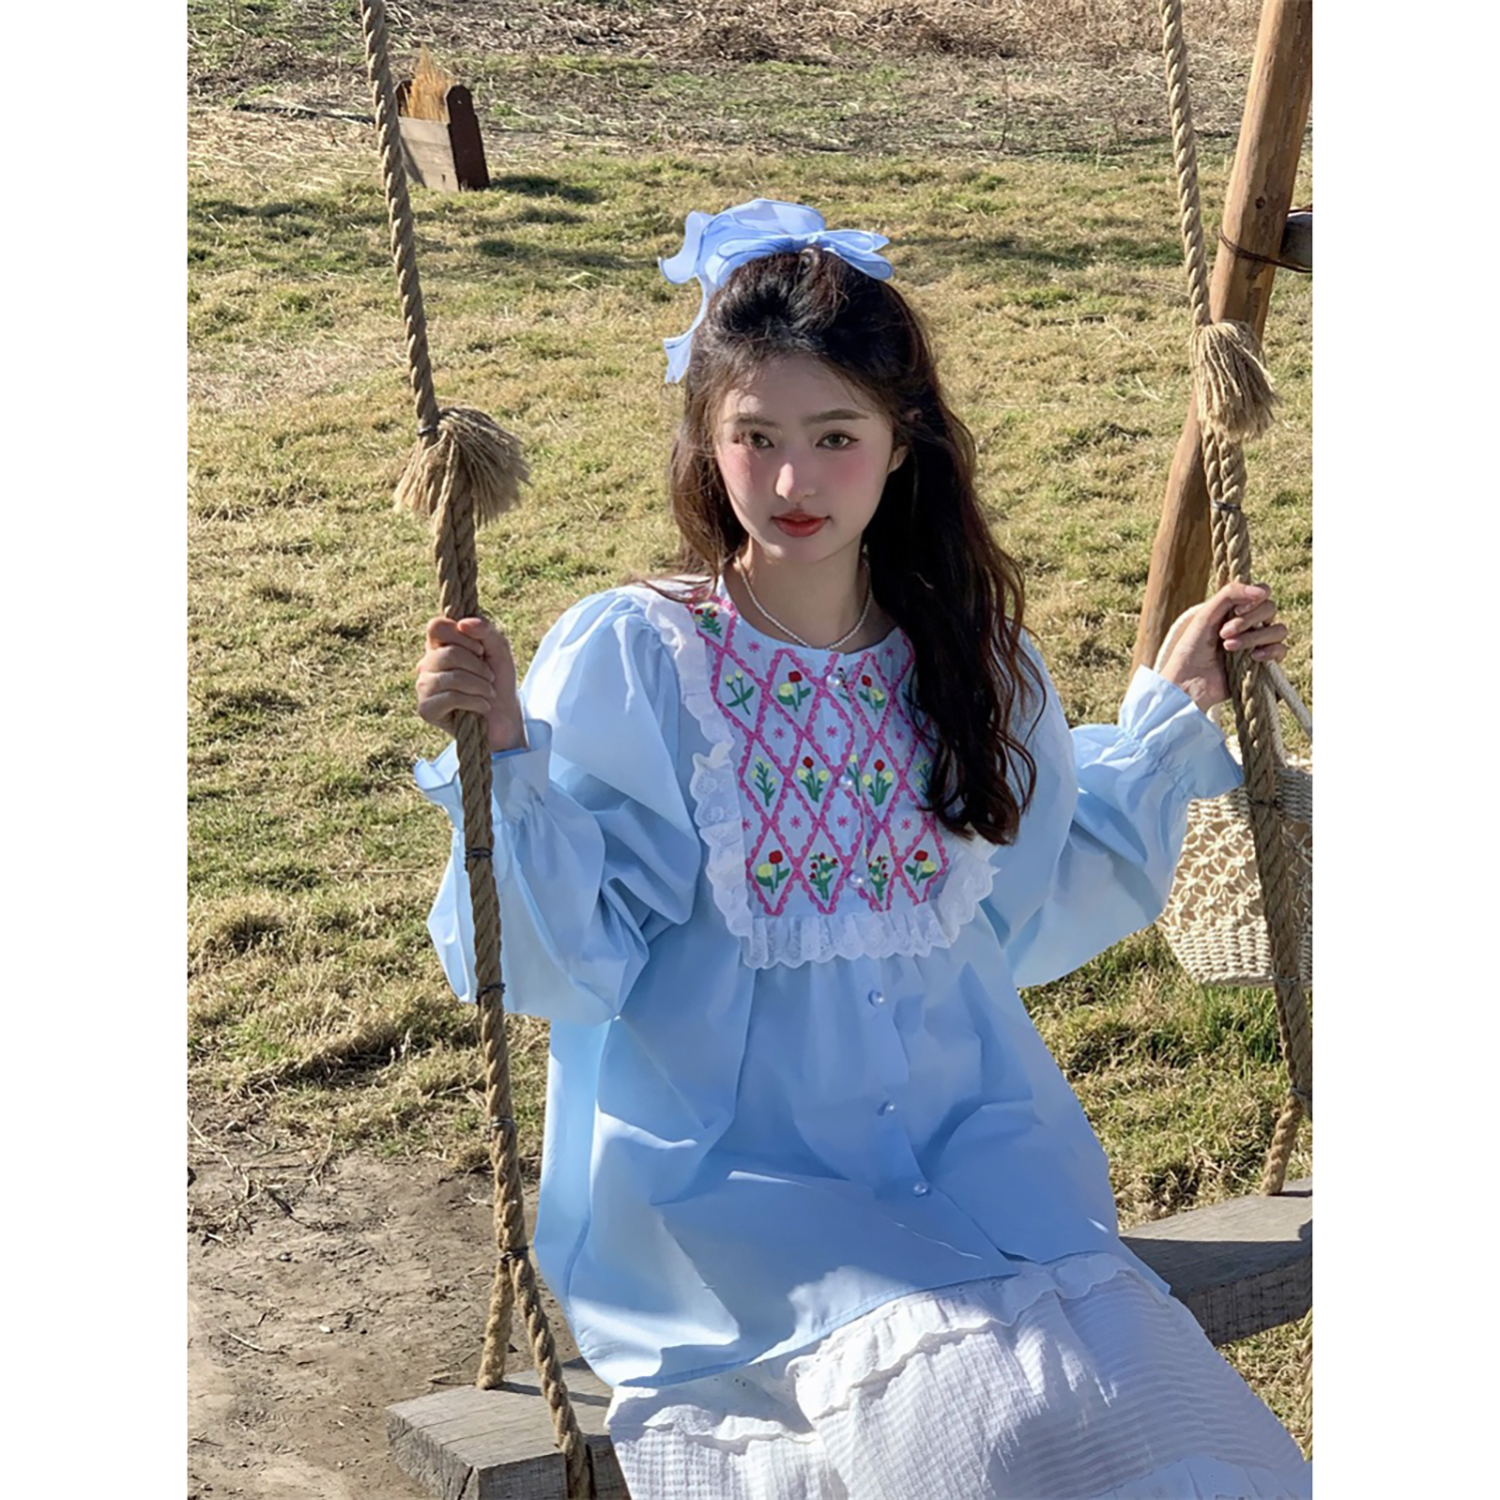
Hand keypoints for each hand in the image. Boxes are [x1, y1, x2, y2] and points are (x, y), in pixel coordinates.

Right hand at [415, 615, 526, 752]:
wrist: (503, 718)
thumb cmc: (498, 681)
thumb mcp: (499, 650)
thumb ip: (486, 630)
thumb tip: (463, 623)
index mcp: (439, 645)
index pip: (436, 626)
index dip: (461, 636)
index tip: (481, 650)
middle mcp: (426, 663)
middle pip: (448, 654)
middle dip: (478, 667)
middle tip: (490, 678)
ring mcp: (423, 686)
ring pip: (452, 677)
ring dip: (480, 686)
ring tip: (489, 693)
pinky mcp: (426, 709)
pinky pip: (451, 697)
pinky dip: (475, 701)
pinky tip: (482, 706)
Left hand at [1154, 581, 1288, 711]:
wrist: (1188, 681)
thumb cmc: (1192, 647)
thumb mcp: (1206, 615)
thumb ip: (1230, 594)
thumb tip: (1263, 591)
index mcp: (1237, 609)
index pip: (1262, 593)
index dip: (1255, 598)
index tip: (1236, 610)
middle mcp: (1251, 623)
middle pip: (1270, 609)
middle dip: (1246, 621)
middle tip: (1223, 634)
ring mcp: (1258, 643)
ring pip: (1278, 630)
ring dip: (1254, 637)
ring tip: (1229, 647)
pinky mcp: (1263, 663)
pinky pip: (1282, 650)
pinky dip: (1270, 651)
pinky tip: (1253, 657)